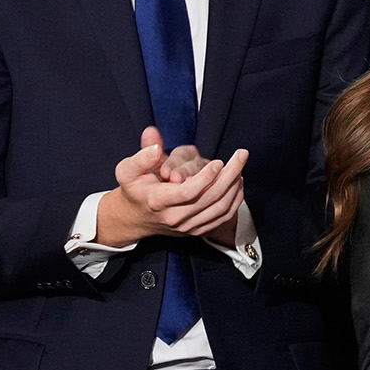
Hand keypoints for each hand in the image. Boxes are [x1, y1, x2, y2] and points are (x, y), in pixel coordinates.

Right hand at [95, 128, 248, 247]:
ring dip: (235, 186)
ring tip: (240, 165)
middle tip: (241, 155)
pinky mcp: (198, 230)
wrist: (136, 217)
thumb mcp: (128, 170)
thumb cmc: (135, 189)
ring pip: (220, 209)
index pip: (187, 193)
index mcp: (158, 201)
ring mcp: (188, 227)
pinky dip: (235, 200)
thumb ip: (141, 156)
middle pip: (210, 199)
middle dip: (229, 175)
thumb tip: (153, 138)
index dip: (205, 178)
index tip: (218, 162)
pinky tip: (238, 182)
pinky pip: (223, 217)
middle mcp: (175, 217)